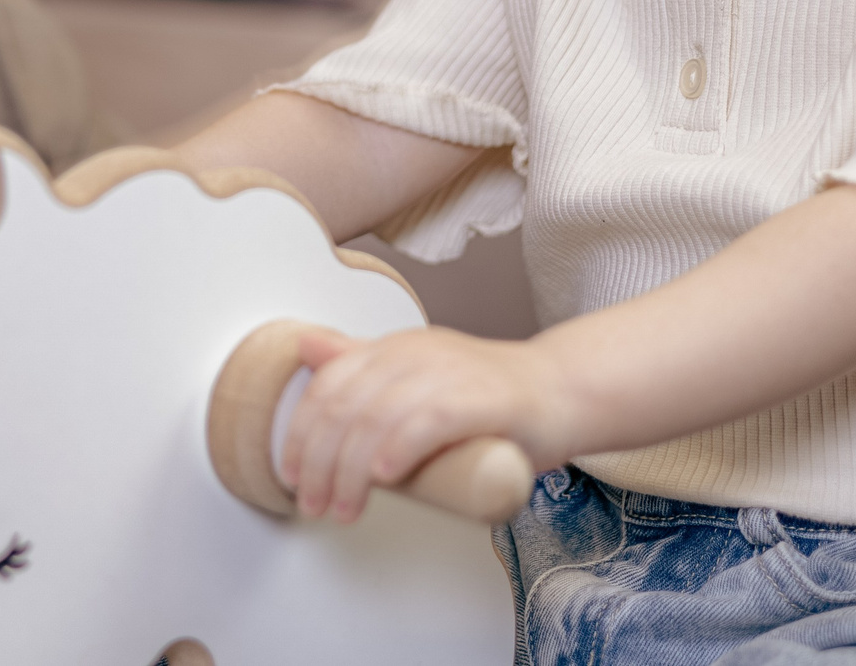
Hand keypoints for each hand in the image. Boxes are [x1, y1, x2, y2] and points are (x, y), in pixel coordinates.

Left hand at [279, 326, 566, 524]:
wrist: (563, 392)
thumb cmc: (489, 399)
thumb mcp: (417, 379)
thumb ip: (365, 366)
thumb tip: (306, 347)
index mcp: (394, 349)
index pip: (328, 385)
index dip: (301, 432)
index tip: (292, 475)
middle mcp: (415, 352)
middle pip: (345, 405)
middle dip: (319, 461)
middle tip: (314, 503)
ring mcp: (449, 372)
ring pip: (378, 416)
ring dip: (351, 470)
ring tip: (343, 508)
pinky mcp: (483, 398)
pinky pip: (429, 419)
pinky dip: (400, 448)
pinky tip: (386, 477)